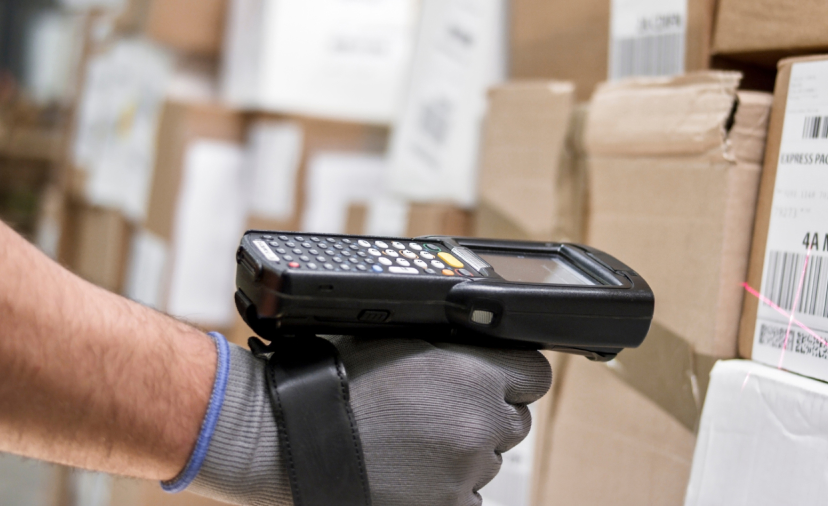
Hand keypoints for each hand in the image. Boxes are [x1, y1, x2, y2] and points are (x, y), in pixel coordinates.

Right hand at [177, 336, 551, 505]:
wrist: (292, 438)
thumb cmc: (336, 380)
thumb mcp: (400, 337)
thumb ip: (453, 345)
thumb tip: (482, 342)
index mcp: (472, 374)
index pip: (534, 374)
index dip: (512, 374)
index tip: (495, 379)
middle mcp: (478, 424)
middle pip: (513, 419)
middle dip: (485, 414)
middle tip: (438, 411)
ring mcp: (466, 473)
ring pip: (488, 460)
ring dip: (462, 451)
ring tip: (411, 441)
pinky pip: (467, 496)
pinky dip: (446, 488)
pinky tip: (409, 471)